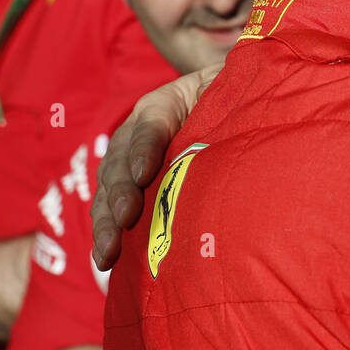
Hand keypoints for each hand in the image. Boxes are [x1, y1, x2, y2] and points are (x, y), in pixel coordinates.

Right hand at [91, 64, 219, 269]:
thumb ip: (228, 97)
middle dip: (121, 191)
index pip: (151, 124)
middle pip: (121, 160)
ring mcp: (127, 160)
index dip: (145, 147)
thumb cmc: (228, 96)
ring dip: (106, 221)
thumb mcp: (229, 89)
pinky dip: (106, 233)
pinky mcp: (128, 187)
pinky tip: (106, 260)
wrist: (216, 103)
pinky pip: (109, 209)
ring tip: (108, 250)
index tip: (144, 174)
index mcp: (163, 104)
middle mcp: (136, 131)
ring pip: (108, 188)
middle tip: (126, 216)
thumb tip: (244, 111)